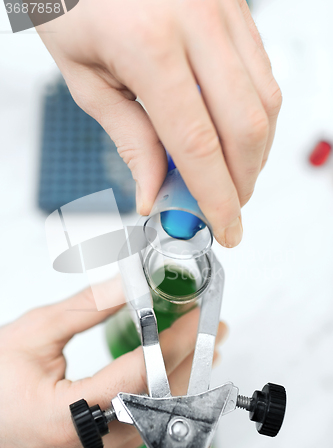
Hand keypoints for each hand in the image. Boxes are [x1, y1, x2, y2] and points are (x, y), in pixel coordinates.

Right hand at [0, 280, 226, 447]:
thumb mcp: (34, 333)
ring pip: (153, 422)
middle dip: (190, 363)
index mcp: (62, 417)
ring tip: (198, 350)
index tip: (195, 320)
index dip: (174, 344)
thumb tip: (130, 285)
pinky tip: (168, 375)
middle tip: (210, 333)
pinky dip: (158, 399)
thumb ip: (86, 308)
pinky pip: (137, 431)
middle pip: (156, 404)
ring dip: (179, 382)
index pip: (139, 377)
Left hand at [37, 0, 280, 247]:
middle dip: (243, 181)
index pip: (198, 144)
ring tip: (230, 177)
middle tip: (227, 208)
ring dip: (255, 152)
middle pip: (246, 126)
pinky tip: (234, 134)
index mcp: (149, 44)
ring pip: (266, 99)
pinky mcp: (235, 4)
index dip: (216, 197)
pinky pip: (262, 70)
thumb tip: (155, 192)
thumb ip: (130, 138)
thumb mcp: (85, 78)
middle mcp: (197, 20)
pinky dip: (255, 114)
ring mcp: (223, 7)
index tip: (225, 228)